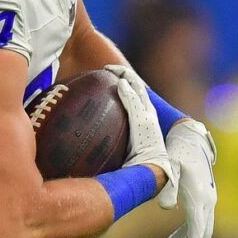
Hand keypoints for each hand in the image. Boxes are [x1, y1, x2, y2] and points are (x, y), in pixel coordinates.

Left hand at [109, 66, 171, 187]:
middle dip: (125, 75)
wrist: (150, 170)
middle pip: (137, 88)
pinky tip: (118, 81)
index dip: (126, 84)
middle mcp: (148, 114)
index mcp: (145, 118)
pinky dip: (127, 91)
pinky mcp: (144, 120)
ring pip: (137, 89)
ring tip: (111, 68)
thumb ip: (110, 139)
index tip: (110, 77)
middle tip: (108, 68)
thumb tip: (87, 139)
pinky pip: (133, 101)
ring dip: (126, 76)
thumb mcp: (121, 148)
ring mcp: (147, 116)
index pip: (136, 96)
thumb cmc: (135, 163)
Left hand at [157, 118, 216, 237]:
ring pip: (201, 228)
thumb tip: (164, 208)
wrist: (190, 138)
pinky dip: (186, 232)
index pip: (198, 229)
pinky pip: (197, 221)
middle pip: (202, 233)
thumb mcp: (170, 168)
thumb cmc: (176, 153)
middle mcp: (208, 200)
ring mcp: (207, 199)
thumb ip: (168, 187)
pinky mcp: (202, 197)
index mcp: (199, 197)